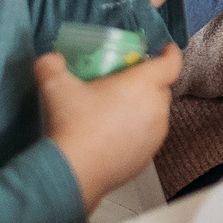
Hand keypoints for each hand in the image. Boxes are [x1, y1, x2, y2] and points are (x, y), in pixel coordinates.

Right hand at [35, 42, 180, 213]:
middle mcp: (156, 109)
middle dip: (148, 82)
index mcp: (143, 85)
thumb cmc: (74, 126)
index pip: (171, 64)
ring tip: (117, 109)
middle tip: (125, 82)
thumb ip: (51, 65)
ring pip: (156, 113)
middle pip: (161, 88)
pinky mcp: (148, 157)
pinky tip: (114, 134)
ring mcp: (155, 136)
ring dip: (143, 108)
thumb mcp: (56, 87)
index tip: (165, 50)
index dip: (170, 54)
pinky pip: (148, 136)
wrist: (74, 173)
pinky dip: (137, 131)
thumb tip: (51, 60)